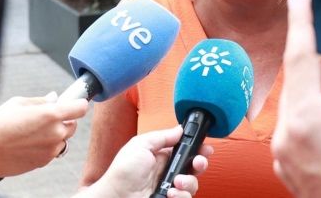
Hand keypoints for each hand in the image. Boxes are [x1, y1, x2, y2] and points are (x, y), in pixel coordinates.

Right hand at [0, 93, 87, 176]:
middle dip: (65, 120)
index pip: (80, 108)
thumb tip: (54, 98)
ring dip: (55, 135)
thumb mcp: (19, 103)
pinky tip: (27, 144)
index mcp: (51, 114)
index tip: (75, 102)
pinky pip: (52, 152)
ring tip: (33, 132)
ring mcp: (50, 150)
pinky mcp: (42, 163)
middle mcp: (55, 133)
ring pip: (63, 140)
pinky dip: (46, 148)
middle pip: (73, 125)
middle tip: (46, 118)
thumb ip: (41, 101)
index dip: (79, 104)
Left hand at [78, 126, 211, 197]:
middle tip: (197, 162)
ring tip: (176, 182)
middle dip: (200, 163)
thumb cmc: (123, 171)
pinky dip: (181, 195)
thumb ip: (162, 136)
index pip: (186, 150)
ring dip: (189, 182)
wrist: (115, 197)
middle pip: (194, 167)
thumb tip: (181, 129)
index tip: (205, 147)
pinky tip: (170, 193)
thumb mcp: (141, 144)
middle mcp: (168, 172)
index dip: (197, 148)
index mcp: (163, 156)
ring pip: (193, 184)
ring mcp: (170, 188)